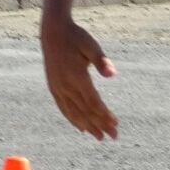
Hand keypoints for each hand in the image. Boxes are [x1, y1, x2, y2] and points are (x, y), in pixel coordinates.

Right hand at [40, 16, 118, 139]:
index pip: (93, 102)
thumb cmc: (77, 37)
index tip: (116, 125)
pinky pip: (64, 108)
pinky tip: (81, 128)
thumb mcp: (92, 46)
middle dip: (100, 125)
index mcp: (76, 77)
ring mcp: (58, 88)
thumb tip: (112, 74)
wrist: (53, 32)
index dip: (105, 116)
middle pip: (85, 111)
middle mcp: (65, 86)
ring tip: (99, 137)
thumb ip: (102, 61)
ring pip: (73, 113)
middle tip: (114, 136)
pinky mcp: (53, 88)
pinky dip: (73, 119)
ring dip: (87, 126)